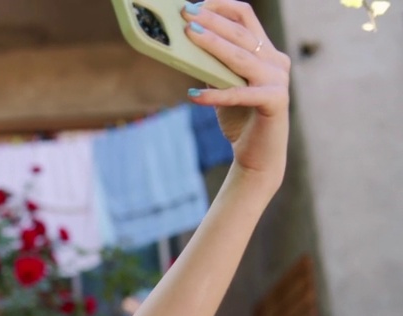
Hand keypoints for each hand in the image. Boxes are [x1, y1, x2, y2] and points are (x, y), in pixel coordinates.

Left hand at [182, 0, 290, 183]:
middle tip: (185, 13)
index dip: (221, 6)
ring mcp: (278, 80)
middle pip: (240, 33)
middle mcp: (275, 61)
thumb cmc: (239, 117)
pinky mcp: (275, 101)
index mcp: (265, 51)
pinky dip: (216, 95)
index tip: (195, 4)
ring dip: (212, 45)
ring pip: (240, 57)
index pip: (245, 16)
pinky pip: (240, 94)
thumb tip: (184, 44)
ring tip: (188, 35)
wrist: (258, 155)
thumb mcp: (222, 84)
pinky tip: (193, 95)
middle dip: (211, 21)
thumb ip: (211, 64)